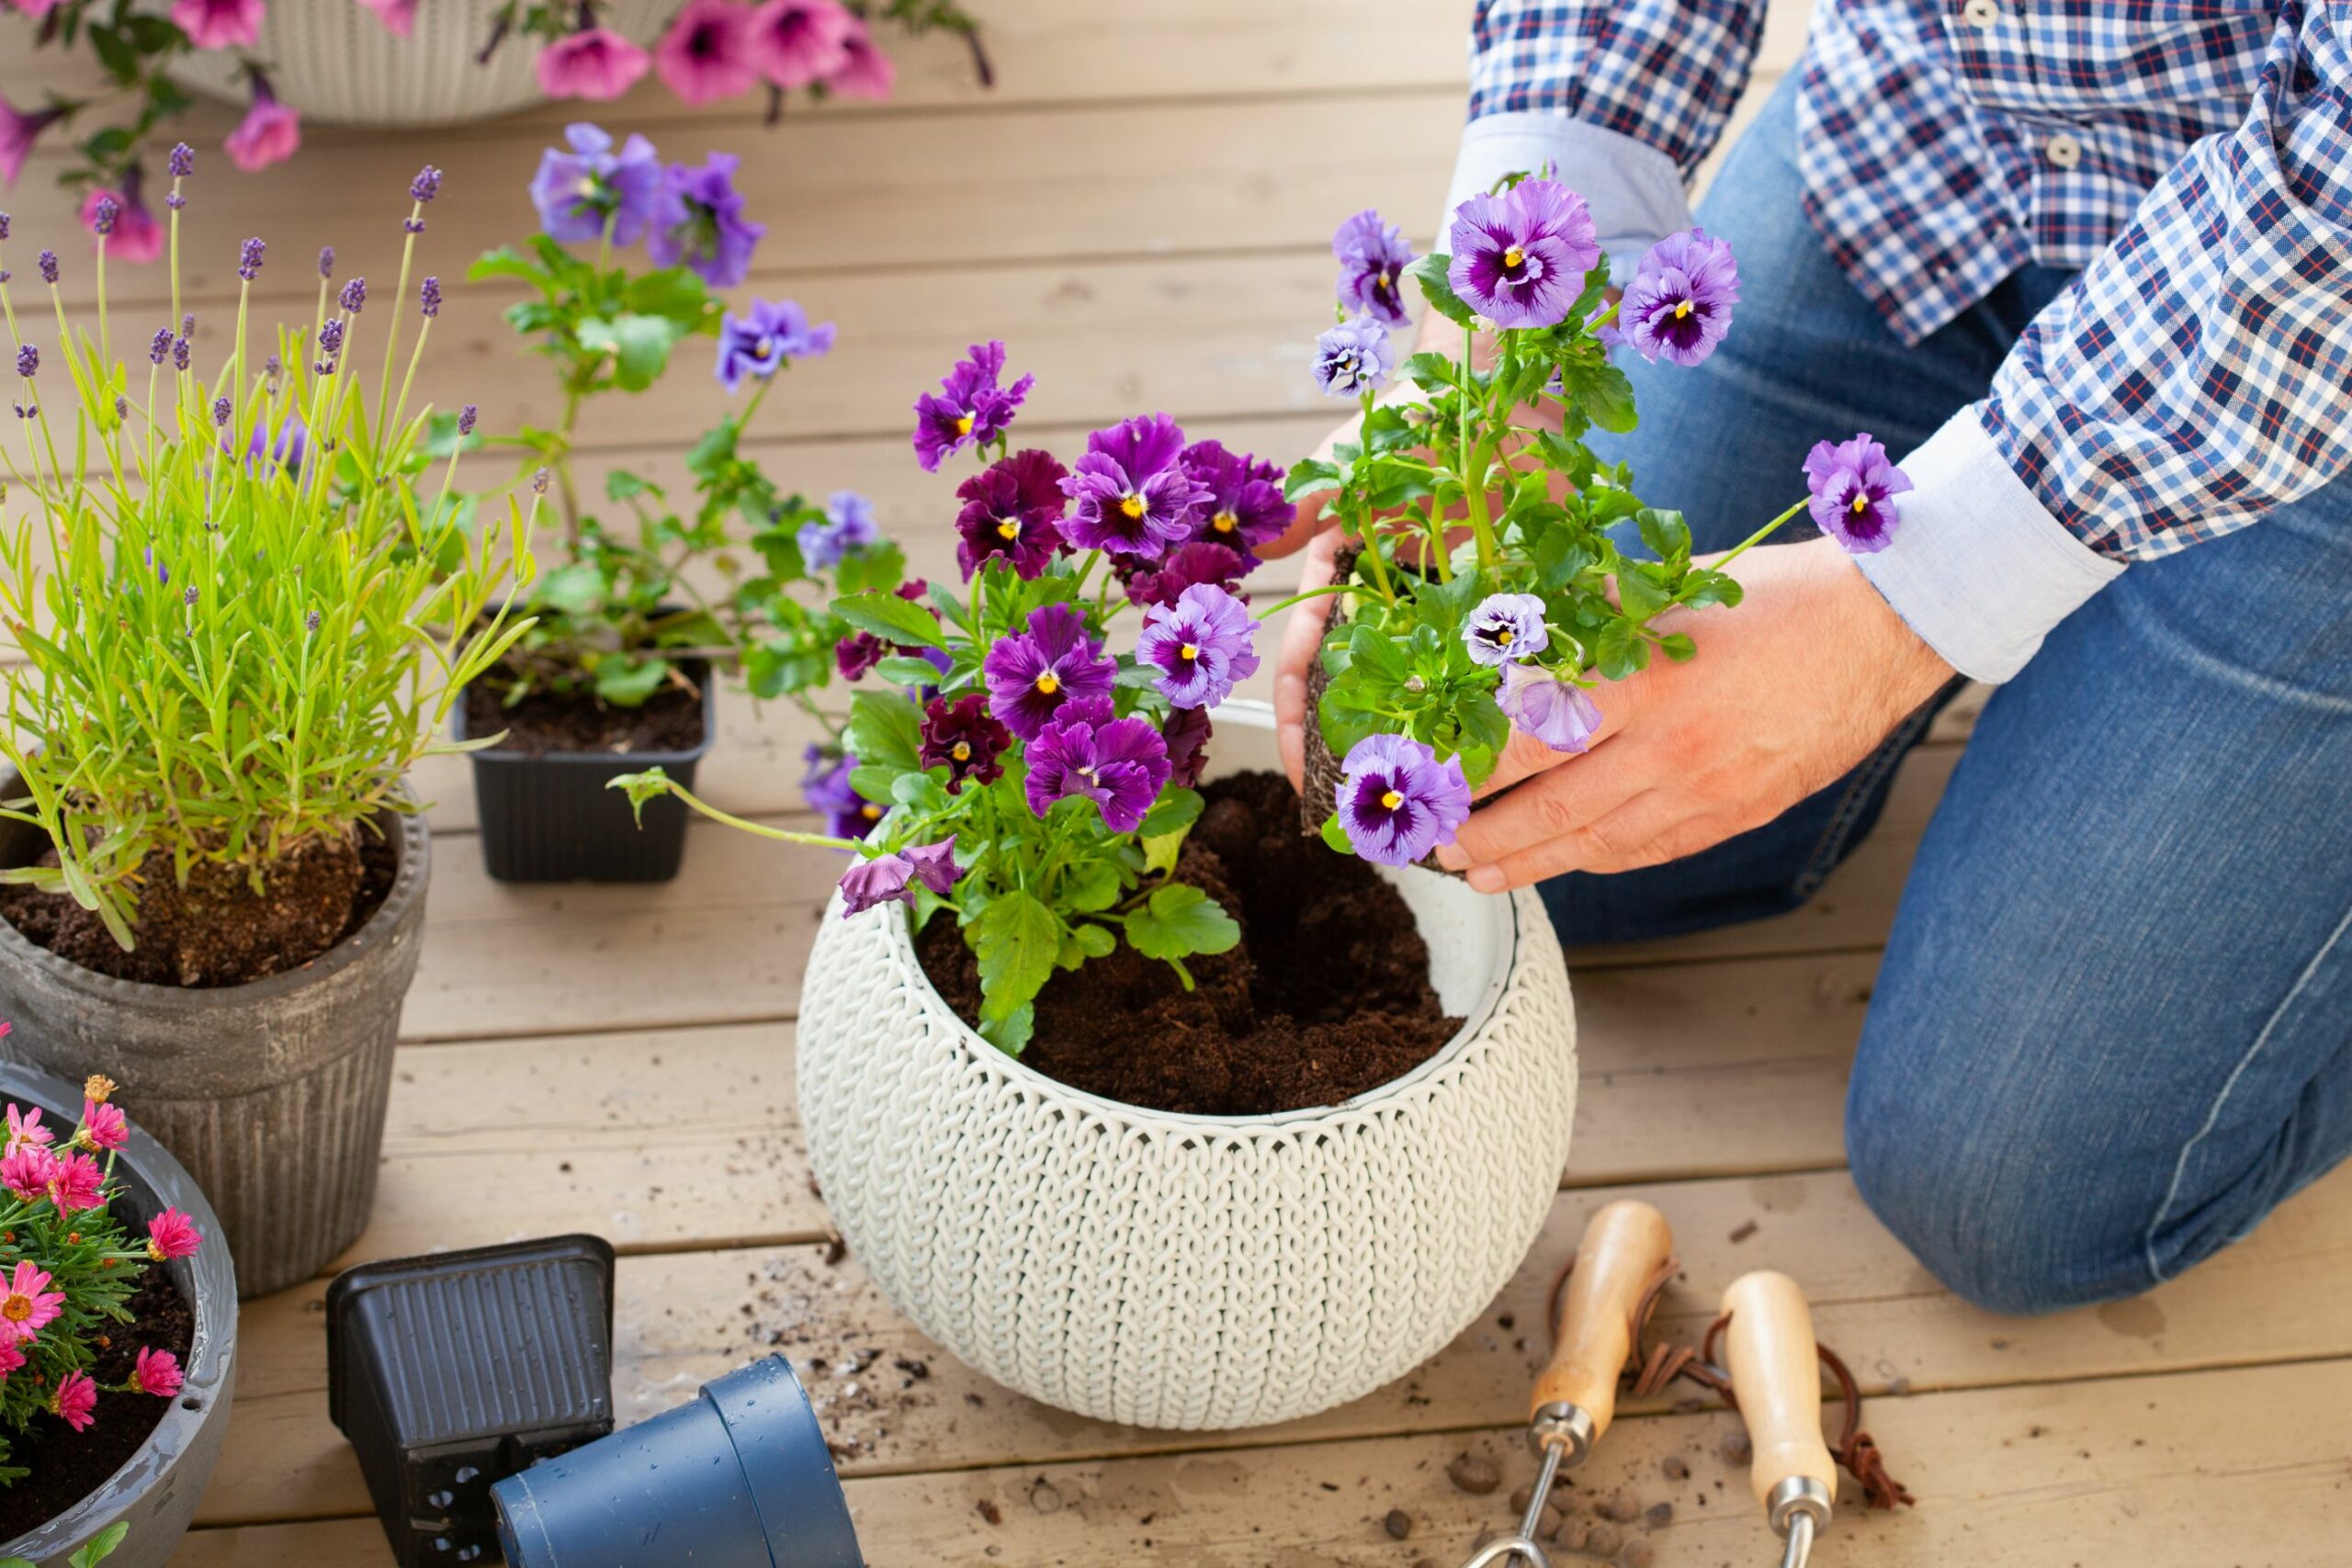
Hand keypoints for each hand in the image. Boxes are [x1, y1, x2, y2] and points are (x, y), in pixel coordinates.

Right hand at [1266, 313, 1476, 788]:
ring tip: (1424, 815)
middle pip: (1359, 701)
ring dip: (1418, 753)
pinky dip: (1491, 718)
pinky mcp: (1507, 607)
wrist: (1501, 387)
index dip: (1296, 726)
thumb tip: (1250, 550)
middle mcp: (1390, 608)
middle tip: (1358, 820)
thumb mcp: (1344, 468)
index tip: (1303, 776)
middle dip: (1354, 760)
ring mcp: (1447, 612)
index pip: (1302, 669)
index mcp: (1340, 583)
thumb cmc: (1413, 419)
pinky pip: (1495, 674)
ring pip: (1424, 699)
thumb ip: (1299, 514)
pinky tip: (1493, 765)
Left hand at [1432, 536, 1954, 891]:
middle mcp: (1671, 745)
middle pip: (1552, 804)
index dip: (1471, 766)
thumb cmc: (1776, 595)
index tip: (1428, 776)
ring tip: (1480, 873)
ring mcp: (1708, 789)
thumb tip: (1513, 629)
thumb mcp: (1674, 588)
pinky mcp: (1740, 814)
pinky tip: (1564, 863)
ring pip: (1597, 842)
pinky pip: (1652, 851)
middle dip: (1485, 833)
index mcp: (1645, 679)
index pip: (1531, 735)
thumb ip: (1595, 616)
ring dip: (1530, 863)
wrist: (1888, 629)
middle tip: (1438, 844)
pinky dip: (1599, 860)